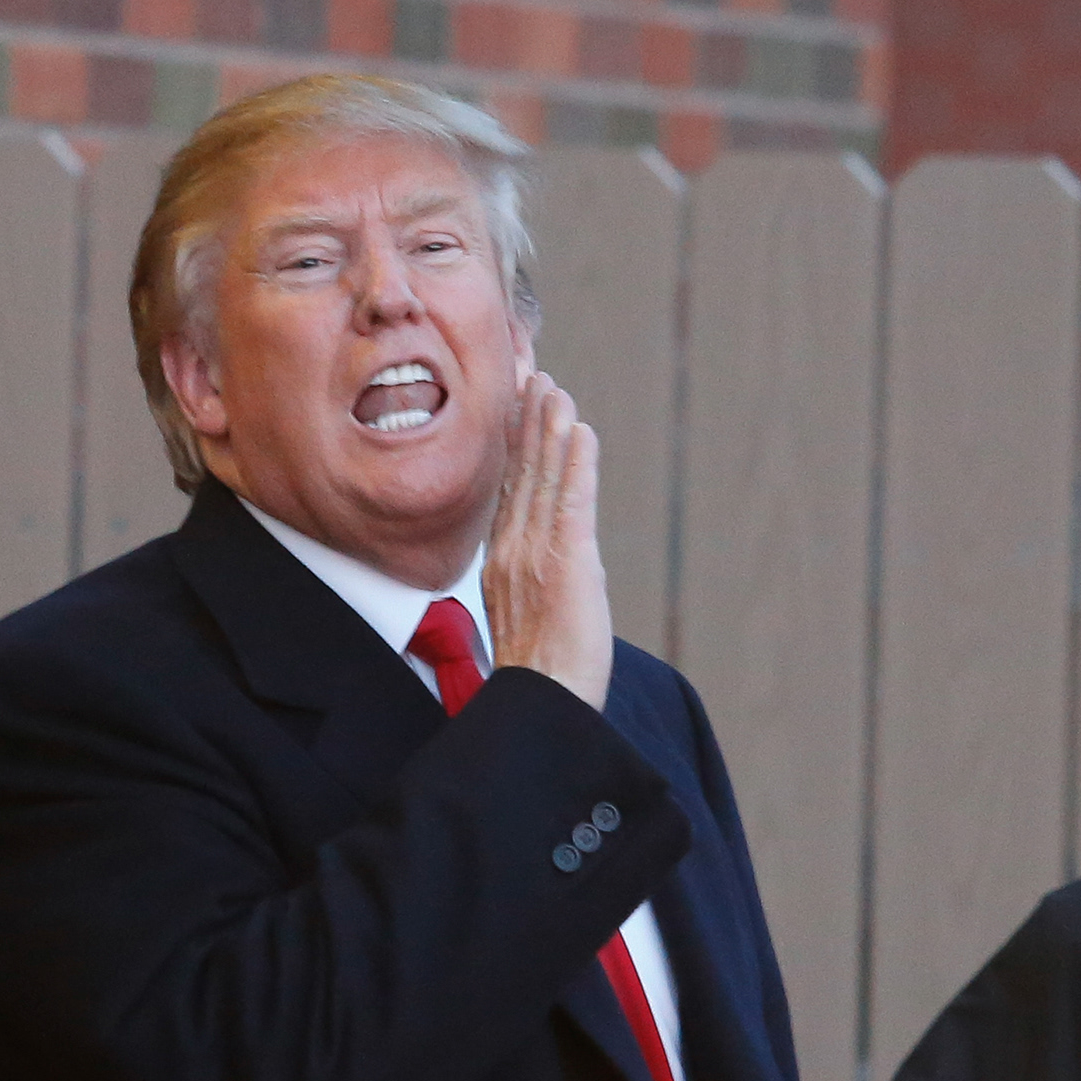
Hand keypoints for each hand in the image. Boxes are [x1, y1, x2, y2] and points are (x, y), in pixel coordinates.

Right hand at [483, 371, 610, 709]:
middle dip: (527, 421)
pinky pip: (571, 501)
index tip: (513, 407)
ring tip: (555, 388)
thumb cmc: (540, 675)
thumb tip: (536, 567)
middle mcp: (513, 549)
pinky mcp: (568, 562)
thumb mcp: (523, 617)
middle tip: (532, 376)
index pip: (507, 490)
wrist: (540, 704)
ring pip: (543, 478)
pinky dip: (575, 463)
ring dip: (550, 428)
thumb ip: (527, 580)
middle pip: (520, 472)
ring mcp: (537, 553)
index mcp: (500, 561)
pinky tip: (579, 430)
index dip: (511, 446)